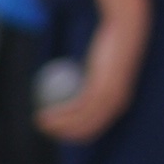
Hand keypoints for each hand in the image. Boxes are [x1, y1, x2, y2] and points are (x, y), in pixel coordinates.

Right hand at [37, 9, 149, 142]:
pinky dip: (59, 115)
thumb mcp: (100, 67)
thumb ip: (90, 80)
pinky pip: (76, 109)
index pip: (94, 128)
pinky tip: (45, 113)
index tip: (54, 128)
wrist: (123, 30)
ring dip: (57, 127)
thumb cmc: (111, 45)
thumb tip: (71, 90)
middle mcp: (116, 105)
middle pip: (86, 131)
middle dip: (63, 134)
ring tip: (39, 121)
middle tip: (43, 127)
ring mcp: (109, 99)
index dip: (72, 132)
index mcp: (118, 103)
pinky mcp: (101, 90)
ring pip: (79, 124)